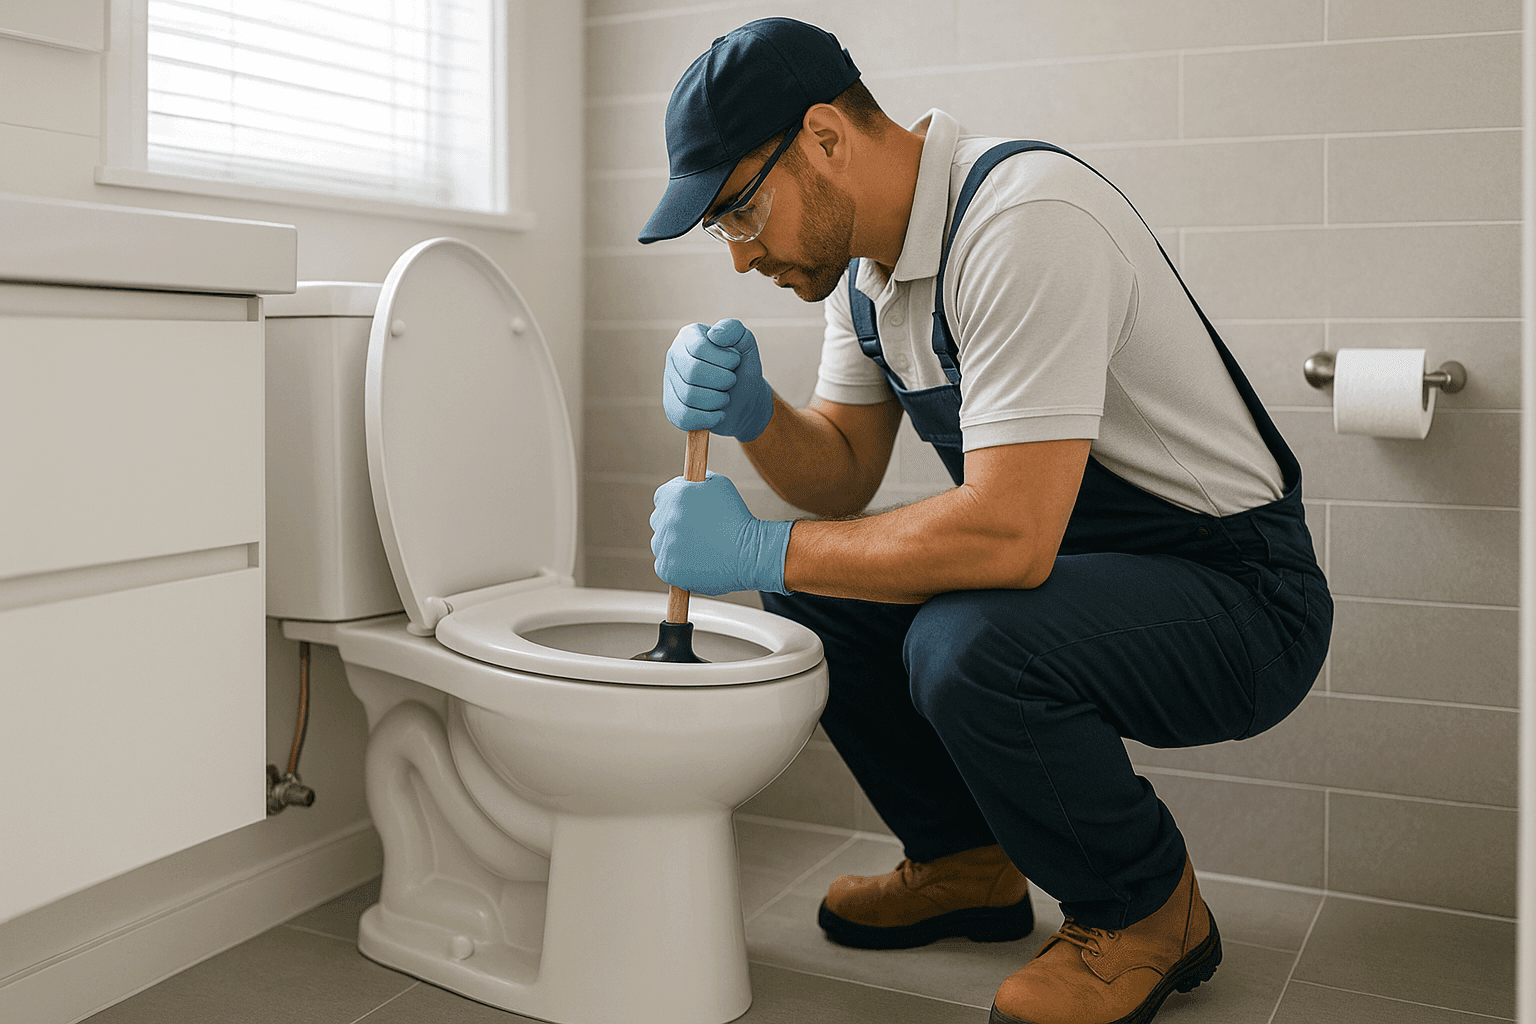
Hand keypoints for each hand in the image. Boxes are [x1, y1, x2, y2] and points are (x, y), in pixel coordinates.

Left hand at [650, 472, 792, 595]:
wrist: (749, 553)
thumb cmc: (737, 518)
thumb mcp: (719, 485)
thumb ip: (696, 481)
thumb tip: (687, 483)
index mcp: (674, 495)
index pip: (662, 497)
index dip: (676, 505)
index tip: (687, 513)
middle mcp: (664, 518)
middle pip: (660, 521)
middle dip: (675, 526)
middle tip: (697, 533)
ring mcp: (664, 545)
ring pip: (662, 545)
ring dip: (676, 546)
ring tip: (702, 549)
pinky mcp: (667, 568)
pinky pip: (665, 566)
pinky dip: (678, 567)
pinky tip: (697, 563)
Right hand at [663, 318, 773, 440]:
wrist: (744, 401)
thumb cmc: (742, 370)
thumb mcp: (746, 346)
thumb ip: (734, 330)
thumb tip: (714, 335)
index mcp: (689, 336)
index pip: (700, 347)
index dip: (725, 359)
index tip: (735, 362)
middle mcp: (674, 355)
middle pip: (693, 372)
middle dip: (722, 380)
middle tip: (731, 381)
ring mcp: (670, 382)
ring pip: (689, 396)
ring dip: (717, 400)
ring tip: (724, 396)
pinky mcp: (671, 407)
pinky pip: (684, 417)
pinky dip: (709, 418)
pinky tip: (718, 414)